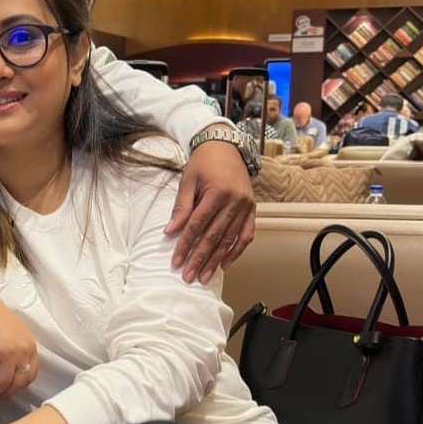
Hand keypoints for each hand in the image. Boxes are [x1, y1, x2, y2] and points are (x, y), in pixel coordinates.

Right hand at [0, 286, 37, 399]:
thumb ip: (17, 348)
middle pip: (17, 382)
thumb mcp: (13, 331)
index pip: (31, 374)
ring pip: (2, 383)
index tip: (11, 390)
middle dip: (7, 393)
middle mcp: (21, 349)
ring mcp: (6, 353)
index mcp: (29, 344)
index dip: (20, 386)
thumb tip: (13, 370)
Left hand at [166, 140, 254, 283]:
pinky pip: (246, 235)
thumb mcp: (187, 180)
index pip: (197, 225)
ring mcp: (246, 207)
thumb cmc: (203, 163)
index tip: (176, 261)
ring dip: (217, 260)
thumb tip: (171, 231)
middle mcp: (234, 202)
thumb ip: (181, 206)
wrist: (225, 147)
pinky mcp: (252, 210)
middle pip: (214, 236)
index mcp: (217, 193)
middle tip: (189, 276)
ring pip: (230, 240)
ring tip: (205, 276)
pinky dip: (236, 251)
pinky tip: (225, 264)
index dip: (186, 245)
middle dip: (200, 258)